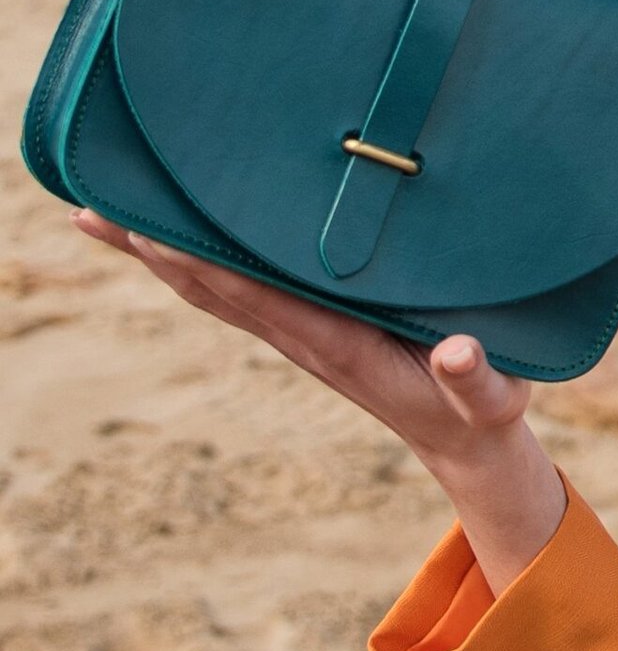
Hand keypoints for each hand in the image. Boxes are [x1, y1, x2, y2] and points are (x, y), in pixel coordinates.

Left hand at [68, 208, 566, 591]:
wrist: (466, 441)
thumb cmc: (482, 411)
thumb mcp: (491, 400)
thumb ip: (475, 378)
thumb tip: (457, 353)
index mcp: (341, 345)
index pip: (260, 299)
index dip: (206, 266)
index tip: (154, 234)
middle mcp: (306, 337)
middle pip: (215, 290)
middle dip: (156, 252)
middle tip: (92, 209)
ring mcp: (301, 333)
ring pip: (216, 288)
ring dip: (159, 254)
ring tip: (103, 212)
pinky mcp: (308, 324)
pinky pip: (238, 288)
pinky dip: (193, 260)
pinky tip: (165, 234)